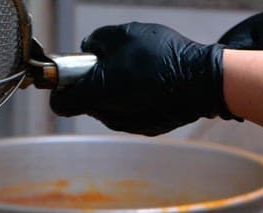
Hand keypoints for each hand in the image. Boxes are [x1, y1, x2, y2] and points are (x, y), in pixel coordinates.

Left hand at [50, 22, 239, 135]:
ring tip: (135, 73)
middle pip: (86, 103)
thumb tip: (89, 48)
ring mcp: (129, 124)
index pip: (60, 103)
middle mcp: (109, 115)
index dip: (60, 87)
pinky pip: (128, 113)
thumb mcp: (124, 34)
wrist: (202, 81)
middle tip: (110, 64)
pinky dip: (131, 101)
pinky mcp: (147, 127)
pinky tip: (150, 86)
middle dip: (91, 84)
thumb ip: (97, 40)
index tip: (68, 74)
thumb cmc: (163, 56)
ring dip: (112, 92)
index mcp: (97, 92)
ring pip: (107, 108)